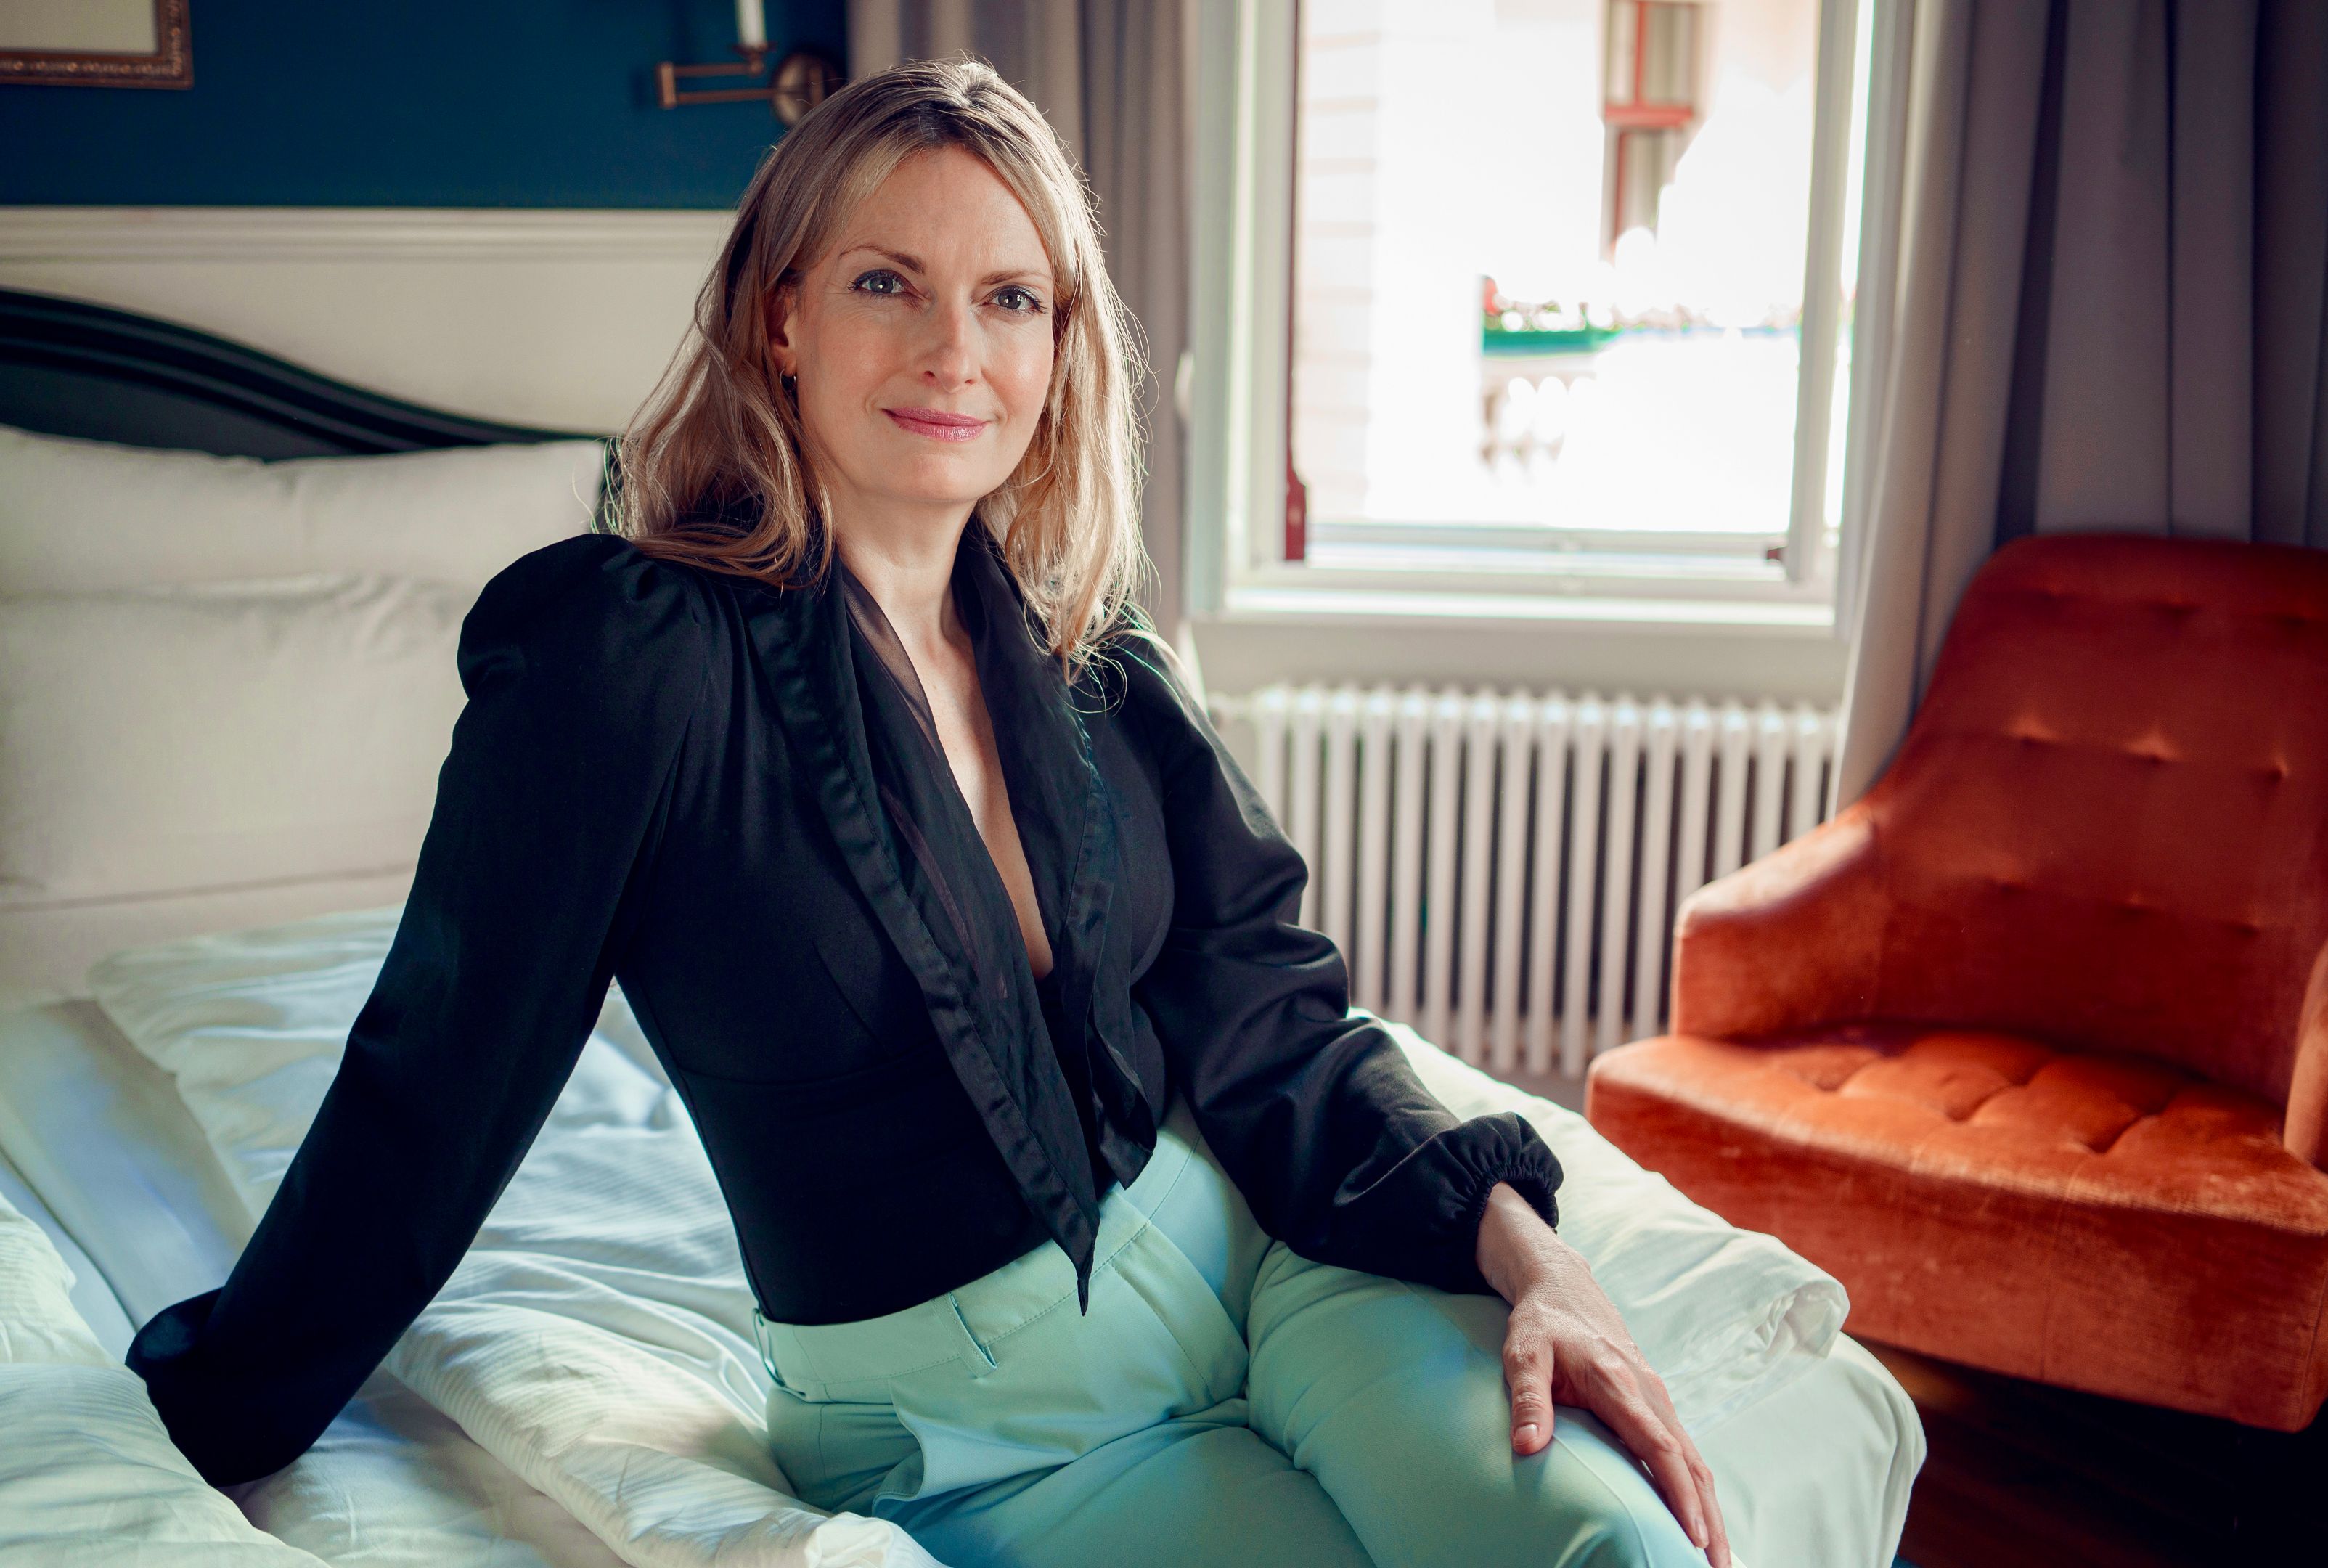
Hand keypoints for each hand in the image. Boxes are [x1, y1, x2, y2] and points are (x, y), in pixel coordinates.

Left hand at [1474, 1182, 1731, 1566]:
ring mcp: (1657, 1398)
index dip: (1677, 1491)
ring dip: (1708, 1509)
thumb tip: (1527, 1446)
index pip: (1658, 1446)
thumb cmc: (1541, 1323)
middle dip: (1706, 1517)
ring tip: (1716, 1557)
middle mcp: (1649, 1393)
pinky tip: (1700, 1518)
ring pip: (1693, 1460)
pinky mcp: (1655, 1403)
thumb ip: (1527, 1398)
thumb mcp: (1523, 1353)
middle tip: (1717, 1566)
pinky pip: (1684, 1452)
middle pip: (1689, 1462)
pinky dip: (1697, 1488)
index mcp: (1619, 1384)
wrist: (1562, 1286)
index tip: (1691, 1532)